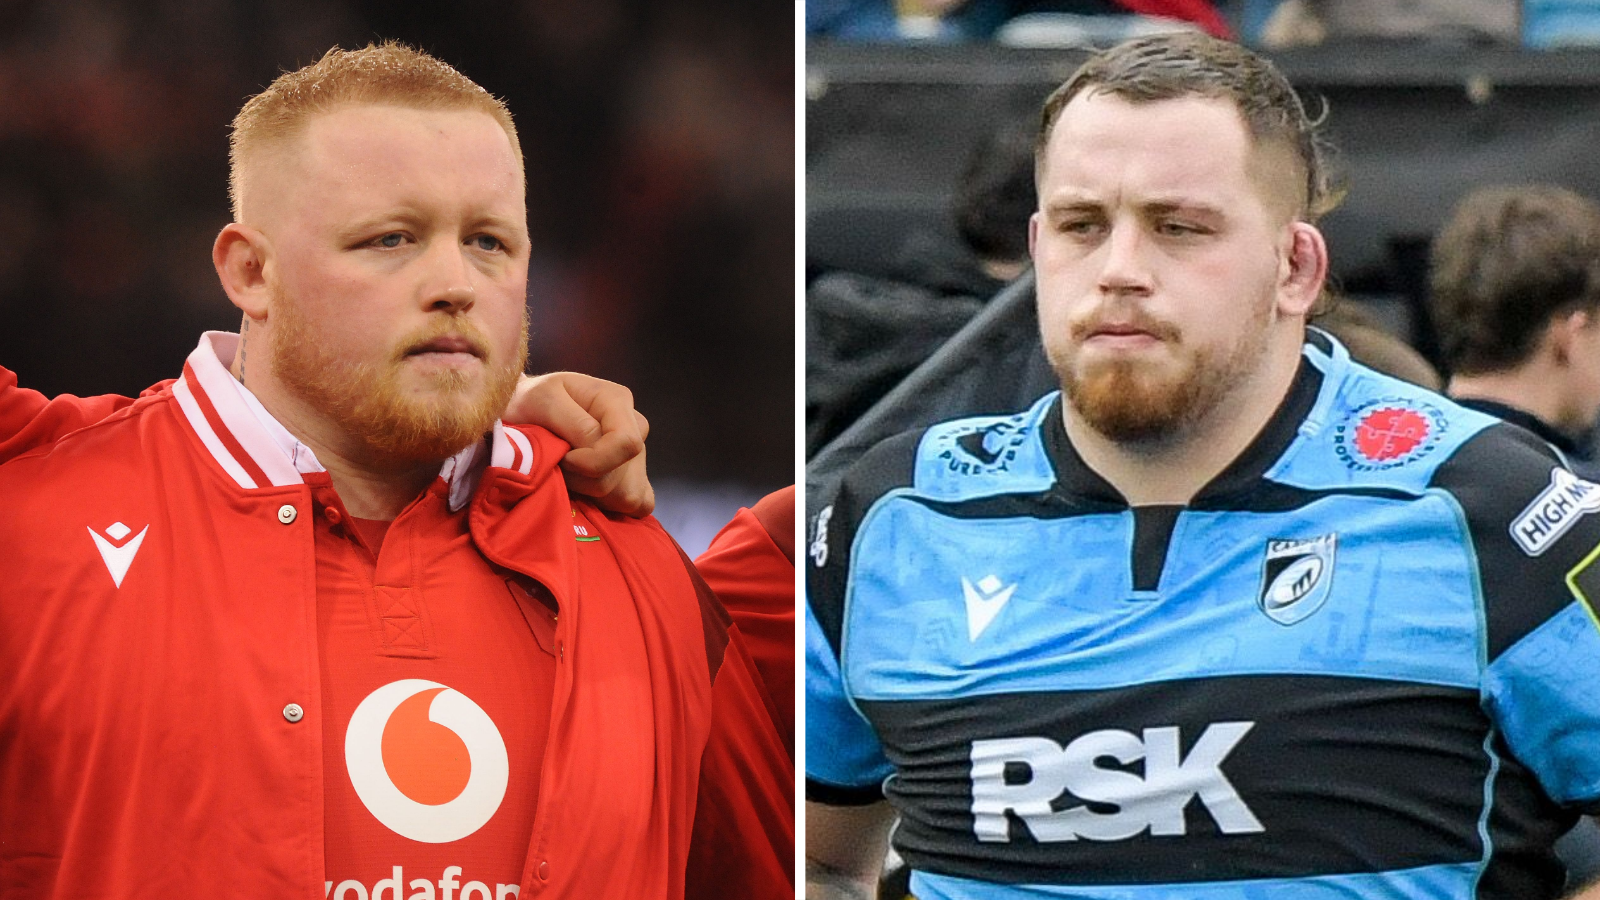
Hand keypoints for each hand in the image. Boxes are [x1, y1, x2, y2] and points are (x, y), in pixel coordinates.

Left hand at [505, 372, 654, 516]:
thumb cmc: (530, 401)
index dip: (594, 462)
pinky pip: (639, 505)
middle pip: (625, 477)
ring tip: (568, 476)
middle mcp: (635, 428)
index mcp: (618, 402)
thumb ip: (574, 422)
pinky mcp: (632, 478)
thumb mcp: (544, 400)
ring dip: (592, 495)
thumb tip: (596, 447)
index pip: (627, 444)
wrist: (524, 412)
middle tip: (558, 465)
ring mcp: (637, 455)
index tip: (563, 459)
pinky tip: (588, 495)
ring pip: (629, 497)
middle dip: (585, 481)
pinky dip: (612, 508)